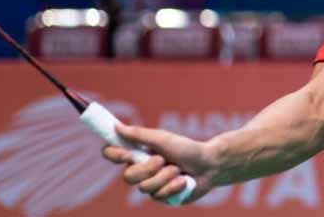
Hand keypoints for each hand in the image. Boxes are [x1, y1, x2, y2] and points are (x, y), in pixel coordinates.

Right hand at [102, 124, 217, 203]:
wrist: (209, 165)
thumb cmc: (187, 148)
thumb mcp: (163, 139)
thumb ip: (140, 135)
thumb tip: (116, 126)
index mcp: (139, 153)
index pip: (114, 154)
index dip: (114, 155)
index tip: (126, 154)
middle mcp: (142, 170)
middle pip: (127, 177)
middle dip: (147, 169)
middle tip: (162, 160)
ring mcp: (152, 185)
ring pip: (145, 187)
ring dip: (165, 176)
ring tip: (178, 169)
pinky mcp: (163, 197)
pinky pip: (159, 196)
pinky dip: (174, 186)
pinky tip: (184, 181)